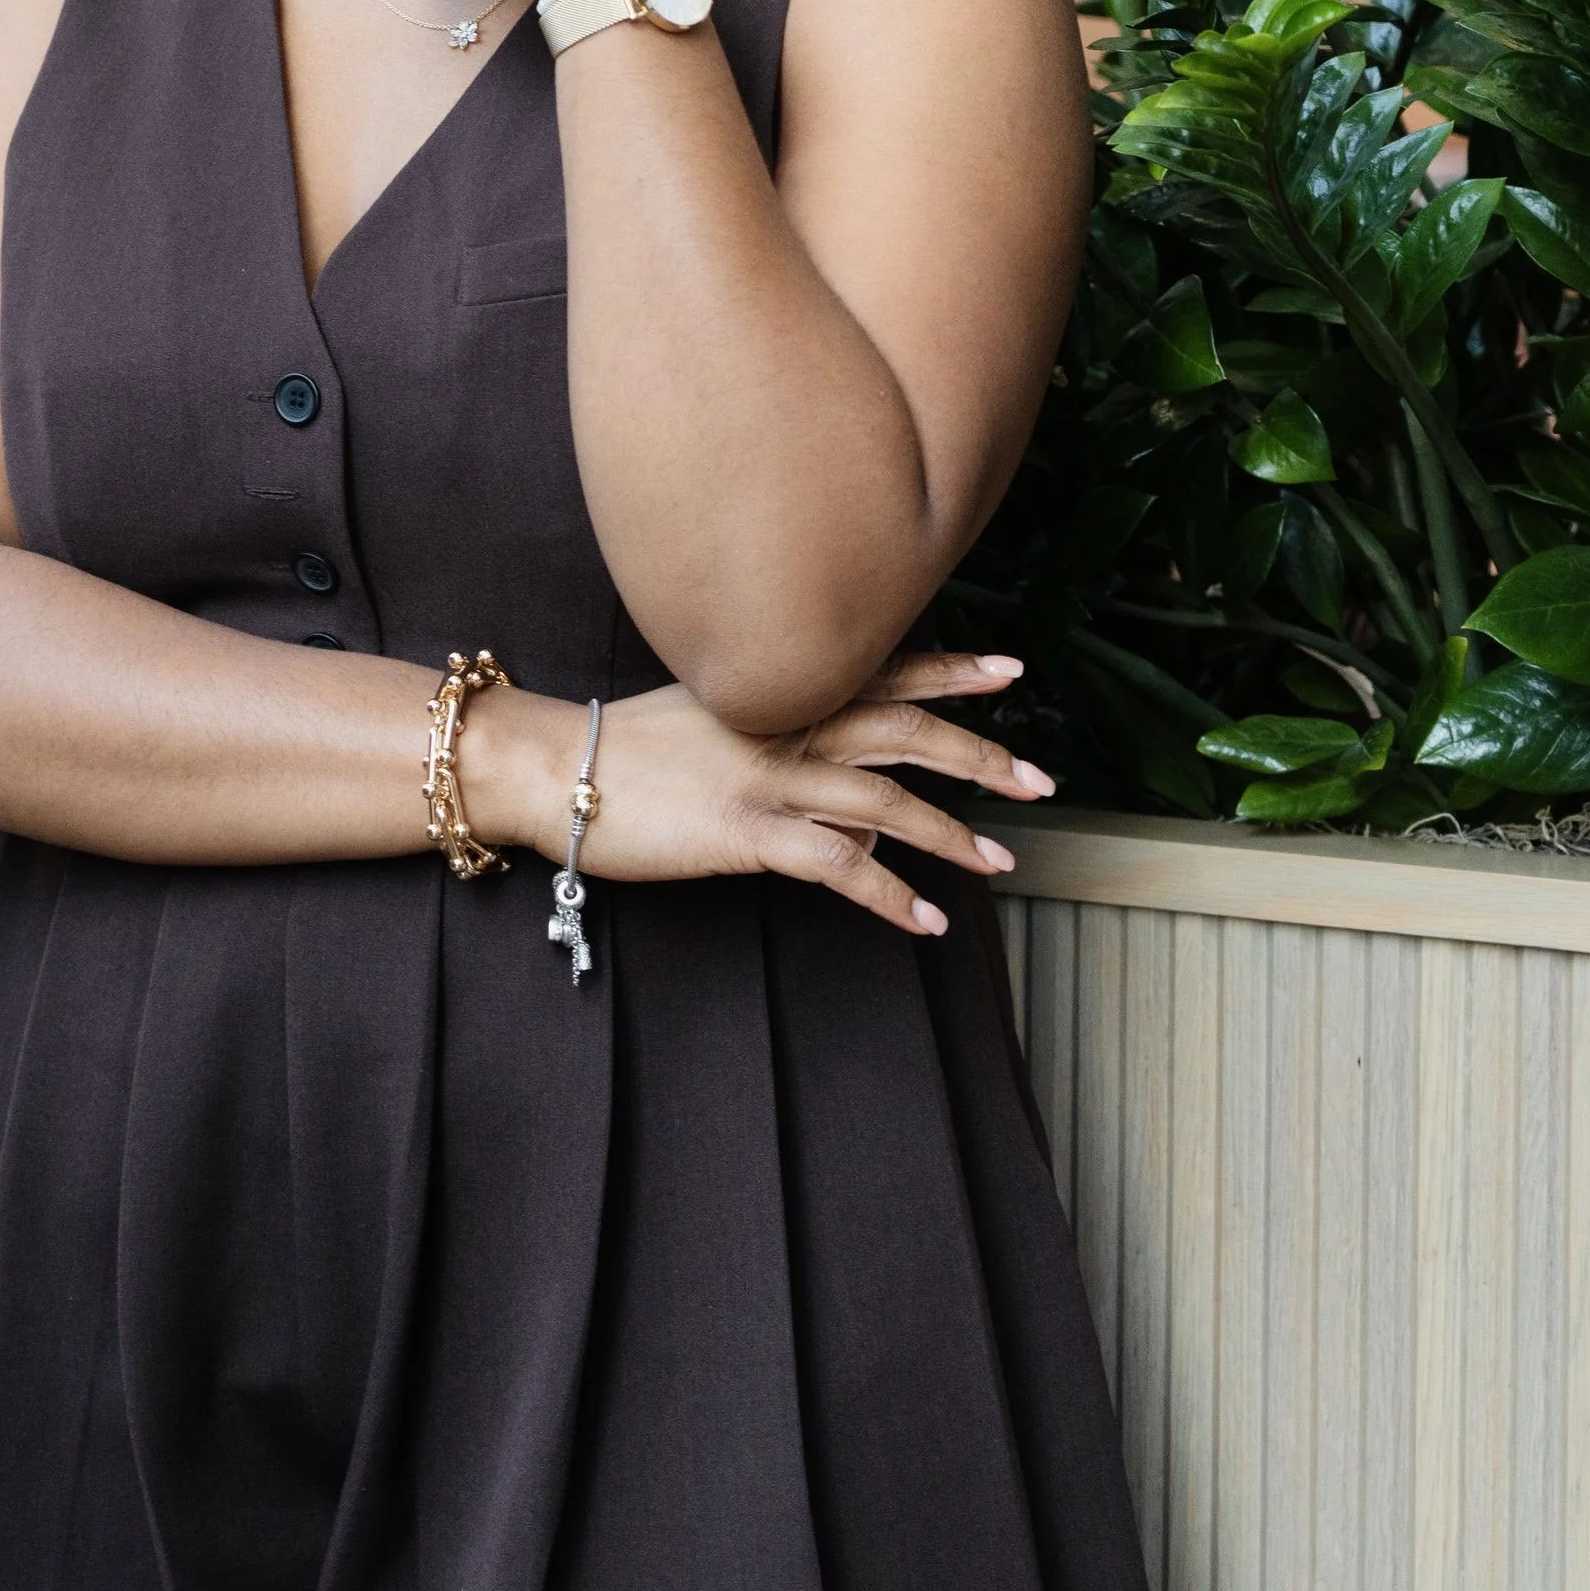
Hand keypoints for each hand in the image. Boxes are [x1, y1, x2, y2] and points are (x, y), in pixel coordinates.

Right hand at [469, 653, 1054, 936]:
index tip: (1010, 669)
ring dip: (951, 832)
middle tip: (1039, 780)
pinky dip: (889, 896)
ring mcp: (767, 777)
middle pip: (904, 730)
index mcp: (774, 689)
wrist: (550, 766)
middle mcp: (784, 723)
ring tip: (1001, 859)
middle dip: (979, 754)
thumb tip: (818, 747)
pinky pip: (838, 865)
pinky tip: (925, 921)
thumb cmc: (619, 745)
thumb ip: (766, 721)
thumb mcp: (703, 711)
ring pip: (885, 799)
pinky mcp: (745, 832)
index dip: (950, 669)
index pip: (881, 669)